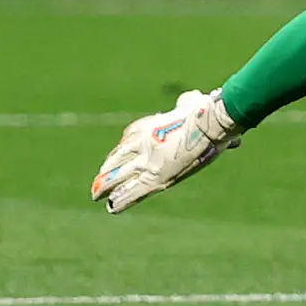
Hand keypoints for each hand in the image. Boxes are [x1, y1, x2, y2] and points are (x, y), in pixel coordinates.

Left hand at [92, 88, 239, 211]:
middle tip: (98, 180)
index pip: (127, 141)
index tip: (116, 159)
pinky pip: (132, 191)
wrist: (209, 123)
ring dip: (105, 187)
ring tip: (96, 196)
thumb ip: (185, 103)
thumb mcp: (190, 102)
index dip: (121, 152)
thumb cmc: (205, 111)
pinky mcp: (156, 178)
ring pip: (118, 176)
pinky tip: (112, 207)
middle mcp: (141, 143)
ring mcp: (147, 161)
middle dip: (107, 171)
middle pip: (118, 159)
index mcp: (147, 127)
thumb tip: (192, 98)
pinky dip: (121, 199)